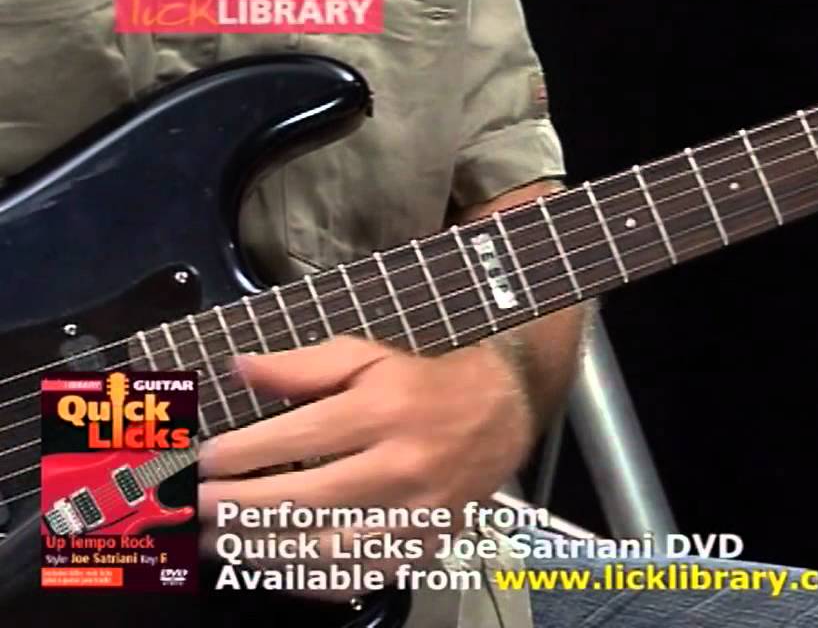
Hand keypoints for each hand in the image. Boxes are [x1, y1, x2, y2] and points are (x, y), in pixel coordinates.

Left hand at [196, 335, 534, 599]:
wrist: (502, 412)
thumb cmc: (424, 383)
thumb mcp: (368, 356)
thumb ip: (302, 366)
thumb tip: (239, 369)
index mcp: (384, 410)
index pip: (298, 438)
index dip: (242, 454)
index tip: (205, 463)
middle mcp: (401, 464)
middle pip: (305, 498)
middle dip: (239, 508)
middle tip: (197, 511)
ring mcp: (415, 513)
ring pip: (328, 546)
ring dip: (263, 551)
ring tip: (219, 545)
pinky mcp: (424, 544)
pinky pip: (359, 575)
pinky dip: (310, 580)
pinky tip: (273, 570)